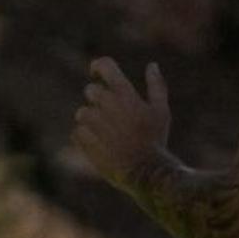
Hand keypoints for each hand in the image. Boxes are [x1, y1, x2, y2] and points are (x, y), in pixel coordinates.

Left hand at [73, 56, 170, 187]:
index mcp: (126, 94)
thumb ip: (156, 86)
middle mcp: (108, 105)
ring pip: (82, 112)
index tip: (96, 73)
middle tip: (110, 114)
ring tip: (106, 133)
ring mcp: (96, 123)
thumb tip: (152, 65)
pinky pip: (77, 132)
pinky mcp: (86, 141)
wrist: (146, 172)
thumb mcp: (161, 111)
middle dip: (98, 100)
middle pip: (91, 90)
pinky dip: (85, 137)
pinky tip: (100, 144)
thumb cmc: (155, 139)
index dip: (98, 66)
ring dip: (90, 120)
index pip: (105, 66)